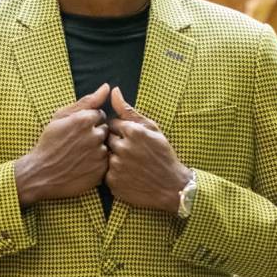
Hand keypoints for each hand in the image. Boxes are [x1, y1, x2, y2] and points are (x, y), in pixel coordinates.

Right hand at [15, 82, 110, 205]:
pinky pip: (106, 162)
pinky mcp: (100, 170)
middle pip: (104, 130)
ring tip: (79, 155)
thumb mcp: (61, 117)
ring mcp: (98, 154)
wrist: (41, 173)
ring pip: (106, 146)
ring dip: (97, 149)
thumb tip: (107, 87)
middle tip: (77, 144)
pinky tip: (83, 165)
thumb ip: (87, 101)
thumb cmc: (49, 143)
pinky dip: (97, 163)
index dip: (88, 122)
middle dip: (94, 134)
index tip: (76, 131)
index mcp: (85, 119)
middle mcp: (94, 136)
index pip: (99, 115)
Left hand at [105, 85, 191, 213]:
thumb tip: (113, 91)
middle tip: (132, 153)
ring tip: (131, 164)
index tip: (133, 139)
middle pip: (107, 139)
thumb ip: (129, 110)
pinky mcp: (113, 182)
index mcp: (133, 131)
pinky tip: (128, 174)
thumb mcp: (151, 128)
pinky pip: (105, 172)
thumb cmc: (162, 154)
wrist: (171, 186)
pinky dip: (114, 173)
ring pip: (105, 155)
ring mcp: (117, 166)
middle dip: (116, 143)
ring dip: (114, 158)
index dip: (122, 131)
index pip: (112, 123)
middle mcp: (123, 148)